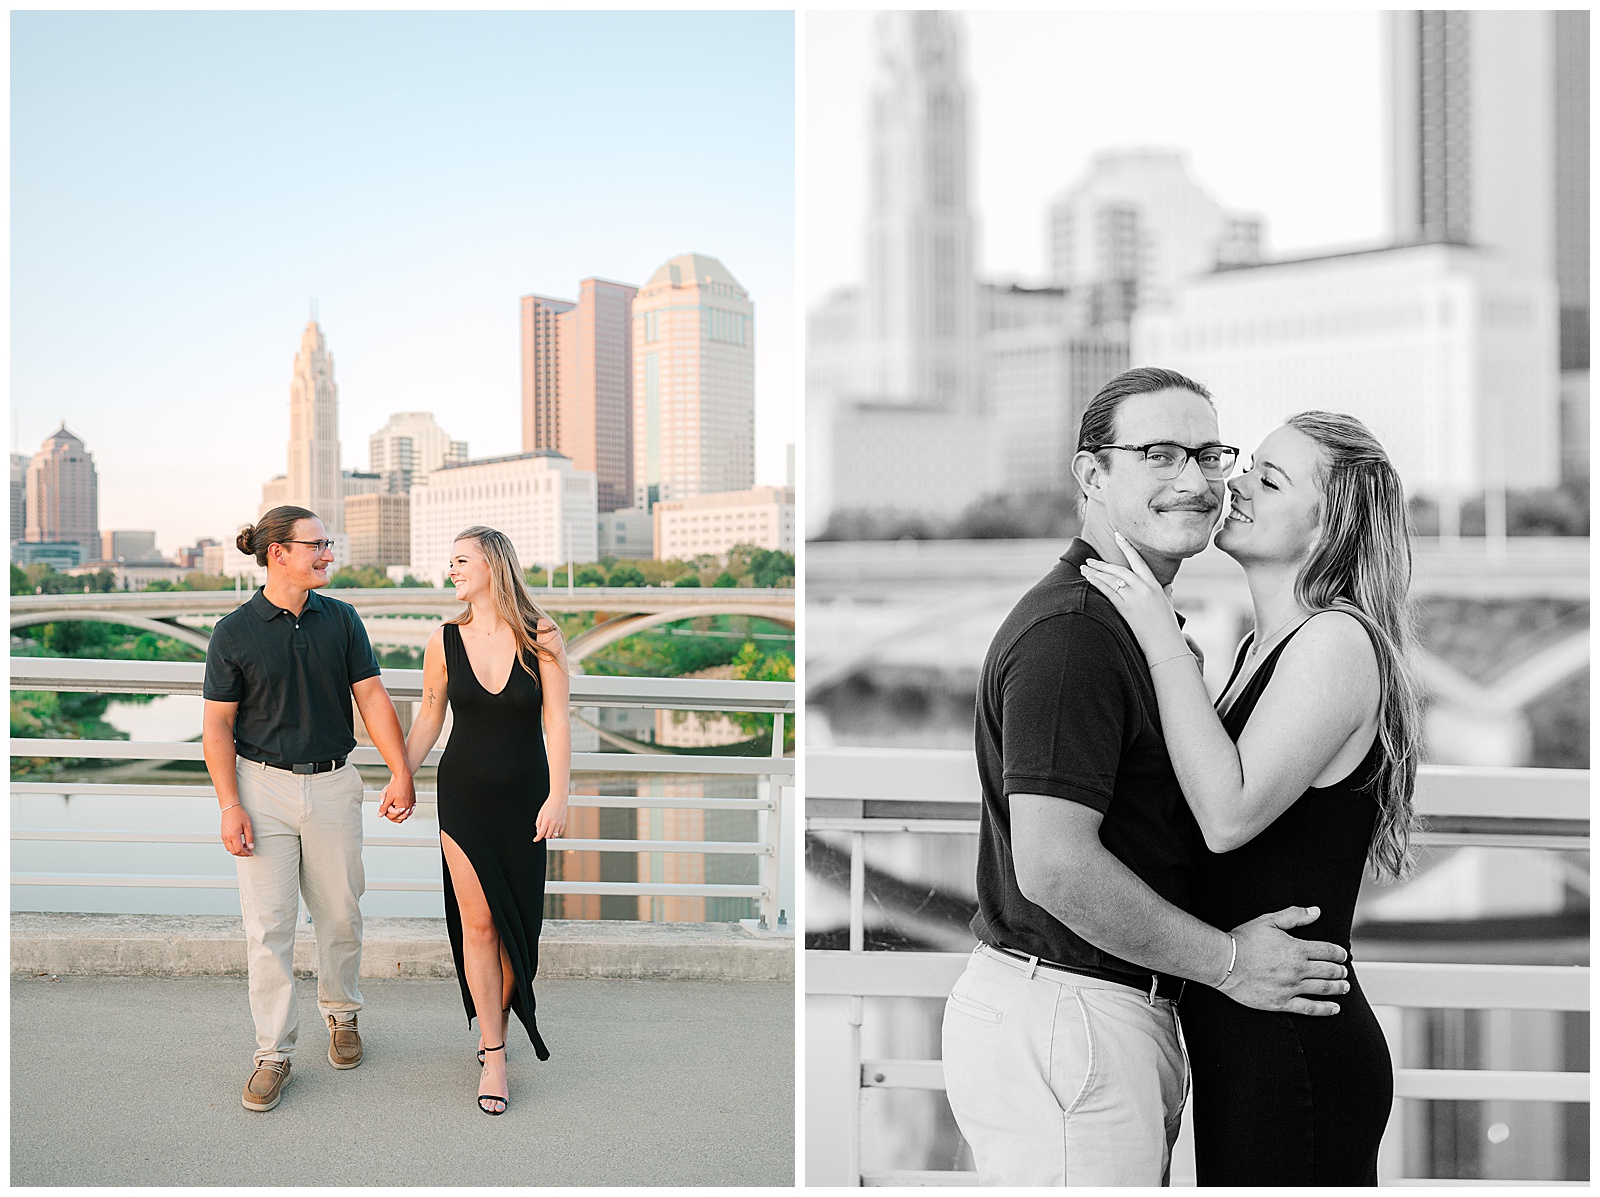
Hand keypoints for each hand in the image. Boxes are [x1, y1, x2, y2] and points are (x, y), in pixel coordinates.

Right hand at [221, 805, 253, 856]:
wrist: (230, 808)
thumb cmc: (239, 814)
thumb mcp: (248, 825)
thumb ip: (249, 837)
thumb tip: (251, 847)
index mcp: (233, 835)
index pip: (239, 850)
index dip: (246, 853)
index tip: (250, 853)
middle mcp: (227, 837)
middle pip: (234, 852)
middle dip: (242, 854)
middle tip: (249, 851)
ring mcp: (223, 837)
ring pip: (229, 850)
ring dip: (237, 851)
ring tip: (244, 847)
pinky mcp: (223, 835)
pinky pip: (227, 845)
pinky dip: (233, 847)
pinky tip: (239, 844)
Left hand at [378, 773, 416, 823]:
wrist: (404, 777)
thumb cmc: (396, 786)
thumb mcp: (388, 797)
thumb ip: (383, 808)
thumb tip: (380, 815)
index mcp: (403, 807)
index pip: (393, 817)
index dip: (386, 812)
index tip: (385, 805)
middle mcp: (409, 807)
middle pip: (400, 819)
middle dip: (392, 815)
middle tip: (388, 808)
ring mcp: (412, 805)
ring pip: (405, 816)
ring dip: (398, 814)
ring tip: (393, 808)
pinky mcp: (413, 801)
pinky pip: (409, 810)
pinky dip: (404, 810)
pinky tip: (400, 807)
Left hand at [533, 796, 566, 841]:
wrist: (558, 799)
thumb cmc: (549, 805)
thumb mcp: (540, 813)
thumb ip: (538, 823)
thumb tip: (538, 831)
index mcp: (546, 821)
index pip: (541, 834)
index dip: (537, 838)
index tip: (535, 840)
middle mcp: (553, 824)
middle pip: (547, 836)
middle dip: (543, 836)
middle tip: (542, 832)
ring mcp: (559, 824)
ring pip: (553, 836)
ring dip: (550, 835)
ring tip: (548, 831)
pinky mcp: (563, 823)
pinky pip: (559, 833)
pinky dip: (556, 834)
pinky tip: (553, 831)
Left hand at [1079, 532, 1188, 660]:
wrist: (1165, 643)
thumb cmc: (1167, 626)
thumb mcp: (1168, 604)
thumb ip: (1167, 592)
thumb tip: (1168, 586)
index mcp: (1154, 584)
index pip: (1138, 560)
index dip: (1127, 546)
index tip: (1118, 535)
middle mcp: (1144, 588)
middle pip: (1119, 569)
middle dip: (1102, 563)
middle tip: (1089, 560)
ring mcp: (1134, 598)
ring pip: (1111, 579)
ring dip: (1095, 572)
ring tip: (1083, 568)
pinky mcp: (1126, 609)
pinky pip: (1108, 592)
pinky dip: (1097, 583)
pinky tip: (1088, 578)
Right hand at [1220, 905, 1350, 1015]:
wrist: (1224, 962)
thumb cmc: (1243, 940)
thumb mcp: (1268, 921)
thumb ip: (1294, 916)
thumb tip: (1315, 912)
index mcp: (1297, 949)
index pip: (1327, 951)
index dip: (1338, 953)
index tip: (1342, 955)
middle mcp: (1297, 969)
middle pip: (1329, 971)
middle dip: (1340, 971)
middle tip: (1344, 971)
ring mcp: (1291, 987)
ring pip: (1323, 988)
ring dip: (1337, 987)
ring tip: (1344, 987)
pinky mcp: (1282, 1002)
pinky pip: (1309, 1008)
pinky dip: (1325, 1009)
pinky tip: (1334, 1008)